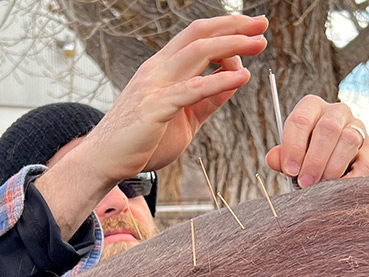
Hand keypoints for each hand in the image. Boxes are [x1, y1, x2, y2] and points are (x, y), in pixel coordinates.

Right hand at [85, 14, 268, 181]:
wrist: (106, 160)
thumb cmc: (143, 141)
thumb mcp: (184, 118)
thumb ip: (207, 100)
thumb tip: (233, 84)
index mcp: (163, 70)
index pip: (197, 39)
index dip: (226, 31)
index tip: (252, 34)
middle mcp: (158, 70)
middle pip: (199, 35)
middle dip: (233, 27)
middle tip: (262, 24)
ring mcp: (154, 86)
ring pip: (197, 53)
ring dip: (231, 45)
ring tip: (259, 43)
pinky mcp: (155, 108)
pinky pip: (191, 90)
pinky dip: (219, 81)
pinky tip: (242, 78)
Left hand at [265, 95, 368, 187]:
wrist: (335, 159)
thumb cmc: (306, 153)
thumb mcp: (291, 152)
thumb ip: (281, 156)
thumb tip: (273, 159)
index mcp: (312, 108)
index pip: (301, 119)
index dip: (294, 146)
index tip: (290, 171)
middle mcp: (337, 112)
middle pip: (328, 129)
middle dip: (314, 160)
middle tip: (304, 183)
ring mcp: (357, 128)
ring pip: (349, 141)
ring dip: (332, 168)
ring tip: (320, 186)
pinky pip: (365, 164)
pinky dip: (350, 179)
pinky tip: (337, 189)